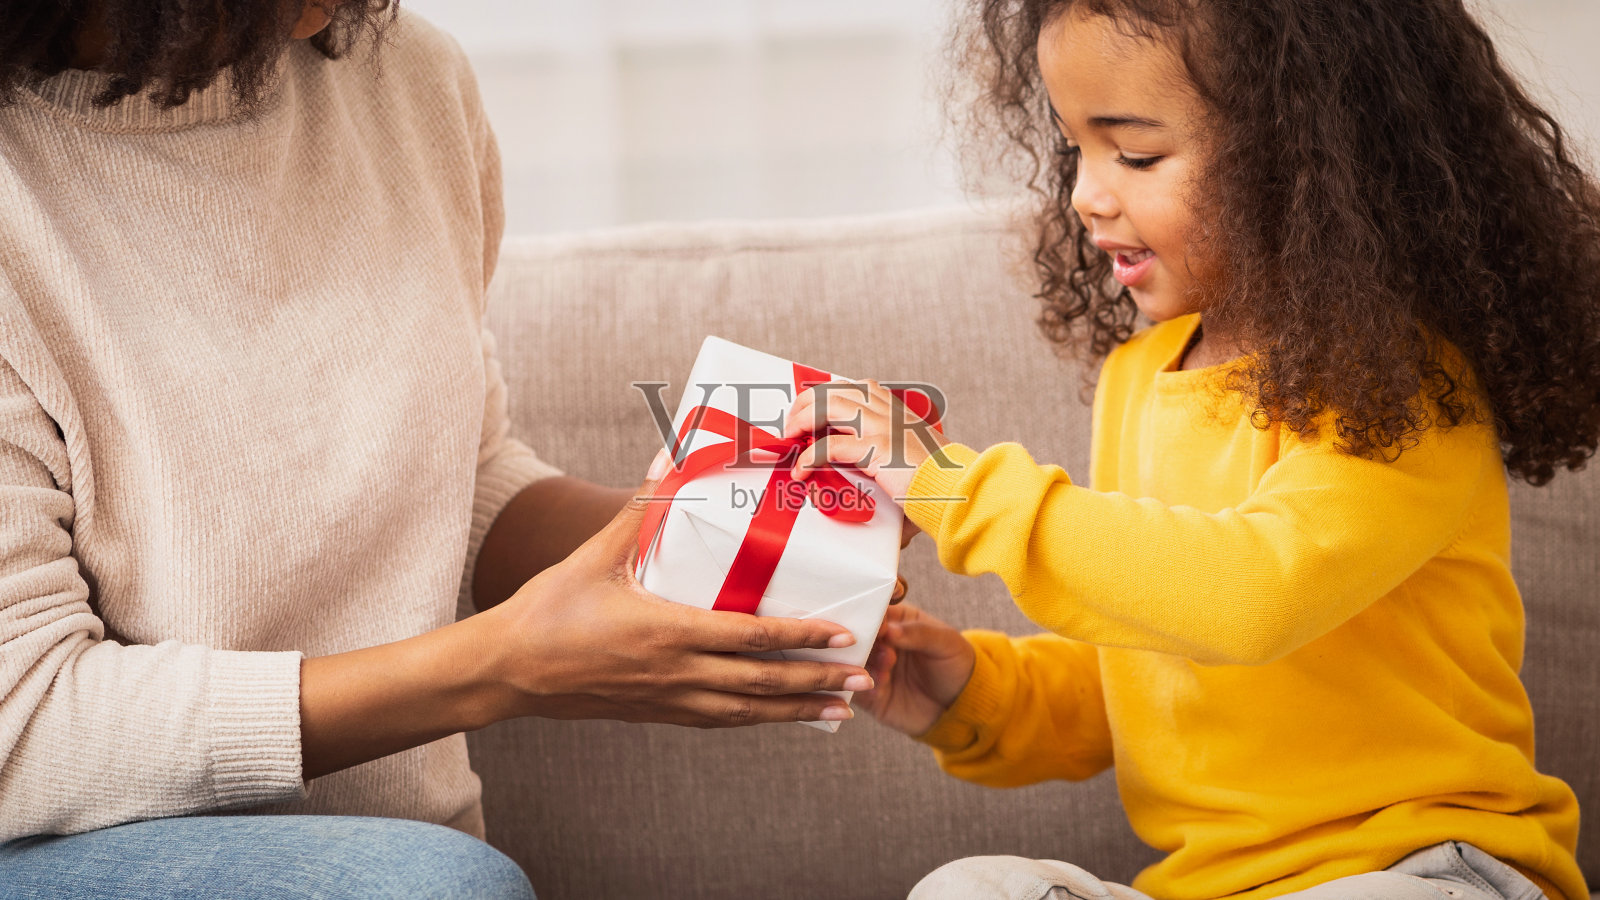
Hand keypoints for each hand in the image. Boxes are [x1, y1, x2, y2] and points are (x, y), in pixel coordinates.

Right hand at [479, 451, 872, 727]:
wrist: (508, 670)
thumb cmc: (549, 608)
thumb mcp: (595, 556)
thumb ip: (637, 512)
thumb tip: (666, 461)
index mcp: (667, 633)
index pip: (750, 639)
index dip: (801, 637)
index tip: (843, 632)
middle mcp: (676, 675)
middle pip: (762, 684)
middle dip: (818, 681)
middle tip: (865, 677)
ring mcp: (669, 700)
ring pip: (748, 712)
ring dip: (798, 710)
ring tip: (842, 709)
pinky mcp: (658, 713)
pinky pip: (720, 721)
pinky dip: (758, 718)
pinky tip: (779, 715)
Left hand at [784, 380, 949, 501]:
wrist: (958, 490)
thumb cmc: (936, 482)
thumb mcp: (909, 458)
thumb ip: (884, 456)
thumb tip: (857, 476)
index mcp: (896, 409)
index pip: (852, 388)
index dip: (823, 396)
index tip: (806, 413)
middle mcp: (888, 410)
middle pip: (833, 390)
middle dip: (804, 404)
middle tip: (791, 426)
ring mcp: (882, 425)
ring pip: (828, 406)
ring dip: (802, 420)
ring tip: (791, 438)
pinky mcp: (877, 447)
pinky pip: (830, 446)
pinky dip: (809, 457)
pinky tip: (802, 470)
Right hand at [854, 603, 974, 736]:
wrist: (959, 705)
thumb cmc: (954, 664)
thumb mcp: (945, 643)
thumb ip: (919, 634)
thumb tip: (890, 630)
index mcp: (895, 621)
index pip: (873, 611)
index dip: (870, 616)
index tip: (877, 627)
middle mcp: (877, 642)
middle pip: (854, 636)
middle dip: (863, 643)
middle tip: (884, 653)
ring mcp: (869, 668)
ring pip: (849, 662)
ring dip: (861, 666)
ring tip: (885, 673)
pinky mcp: (867, 695)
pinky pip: (852, 689)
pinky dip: (858, 688)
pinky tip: (876, 689)